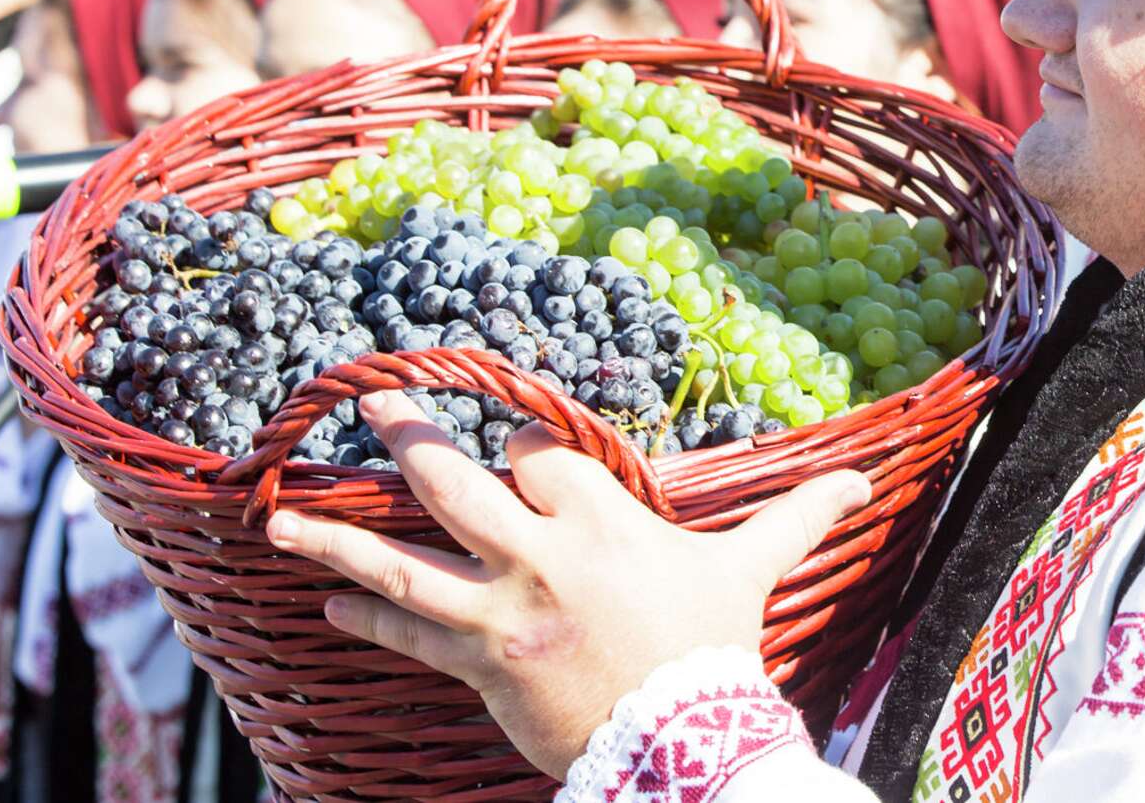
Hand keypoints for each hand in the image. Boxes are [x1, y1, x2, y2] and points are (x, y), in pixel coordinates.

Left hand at [265, 391, 870, 778]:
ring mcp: (502, 608)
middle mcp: (542, 552)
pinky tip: (323, 598)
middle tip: (366, 402)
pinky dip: (363, 612)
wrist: (686, 741)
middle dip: (404, 436)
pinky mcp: (479, 661)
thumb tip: (863, 485)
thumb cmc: (713, 646)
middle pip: (453, 480)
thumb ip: (796, 516)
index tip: (517, 449)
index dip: (526, 445)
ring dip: (337, 534)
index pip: (540, 452)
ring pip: (403, 558)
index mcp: (604, 517)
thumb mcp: (748, 572)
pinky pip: (406, 632)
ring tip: (280, 516)